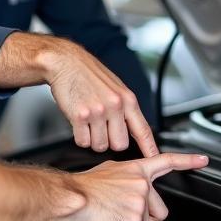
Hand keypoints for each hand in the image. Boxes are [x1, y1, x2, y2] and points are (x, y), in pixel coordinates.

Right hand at [44, 39, 157, 156]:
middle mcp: (115, 106)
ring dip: (92, 139)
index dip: (149, 147)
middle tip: (101, 129)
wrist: (66, 62)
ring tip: (88, 122)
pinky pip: (83, 141)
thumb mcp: (116, 87)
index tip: (154, 158)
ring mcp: (98, 111)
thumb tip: (132, 128)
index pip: (143, 129)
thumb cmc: (88, 74)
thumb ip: (125, 108)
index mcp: (127, 99)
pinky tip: (78, 122)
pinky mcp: (80, 115)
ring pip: (100, 146)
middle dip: (110, 141)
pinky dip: (79, 136)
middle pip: (120, 145)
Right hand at [71, 151, 207, 220]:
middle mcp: (142, 184)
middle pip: (159, 212)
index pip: (167, 162)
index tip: (203, 160)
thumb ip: (126, 181)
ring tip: (112, 220)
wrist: (72, 198)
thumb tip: (129, 193)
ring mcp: (141, 202)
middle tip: (122, 215)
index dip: (188, 161)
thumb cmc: (83, 189)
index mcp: (135, 170)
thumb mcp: (108, 174)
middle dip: (144, 220)